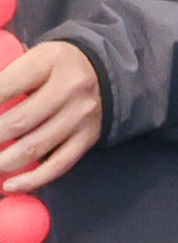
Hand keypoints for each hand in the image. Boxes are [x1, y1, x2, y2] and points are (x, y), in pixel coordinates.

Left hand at [0, 35, 104, 195]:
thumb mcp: (32, 57)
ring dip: (2, 162)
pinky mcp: (87, 138)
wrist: (102, 72)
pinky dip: (31, 180)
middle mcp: (70, 89)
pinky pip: (58, 165)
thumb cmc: (53, 66)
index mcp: (49, 62)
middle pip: (18, 122)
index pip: (4, 88)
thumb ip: (5, 76)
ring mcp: (81, 117)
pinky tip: (9, 185)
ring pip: (34, 147)